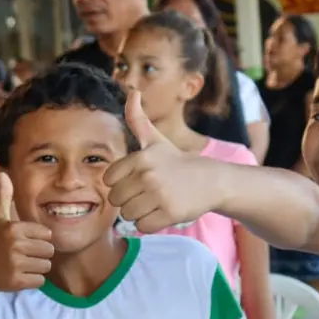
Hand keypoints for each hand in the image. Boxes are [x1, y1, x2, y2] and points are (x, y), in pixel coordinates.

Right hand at [0, 173, 53, 291]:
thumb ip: (3, 196)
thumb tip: (2, 172)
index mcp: (14, 228)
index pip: (46, 235)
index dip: (38, 240)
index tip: (23, 242)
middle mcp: (15, 244)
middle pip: (49, 251)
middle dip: (39, 255)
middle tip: (23, 256)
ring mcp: (16, 264)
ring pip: (46, 266)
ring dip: (37, 268)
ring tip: (21, 265)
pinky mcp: (18, 281)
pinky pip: (40, 280)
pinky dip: (33, 280)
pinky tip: (19, 276)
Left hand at [104, 90, 220, 232]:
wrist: (210, 180)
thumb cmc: (175, 161)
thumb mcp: (155, 139)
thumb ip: (137, 119)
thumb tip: (132, 91)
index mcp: (140, 157)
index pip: (109, 180)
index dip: (121, 182)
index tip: (137, 179)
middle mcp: (148, 175)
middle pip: (116, 199)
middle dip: (129, 199)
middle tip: (147, 193)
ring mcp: (159, 195)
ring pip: (128, 215)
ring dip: (139, 212)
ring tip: (155, 202)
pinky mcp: (169, 213)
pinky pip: (142, 226)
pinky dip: (149, 224)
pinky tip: (162, 212)